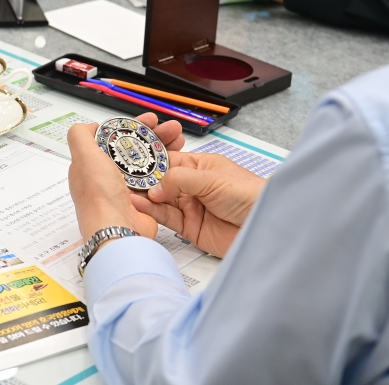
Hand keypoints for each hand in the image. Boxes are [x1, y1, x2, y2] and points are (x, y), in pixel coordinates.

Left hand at [67, 113, 184, 241]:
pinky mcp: (144, 201)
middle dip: (154, 135)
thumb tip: (88, 127)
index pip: (113, 139)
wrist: (118, 231)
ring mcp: (127, 189)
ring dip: (165, 149)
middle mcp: (109, 177)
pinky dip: (169, 169)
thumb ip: (80, 137)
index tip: (149, 120)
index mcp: (92, 166)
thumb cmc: (99, 196)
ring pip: (149, 162)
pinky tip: (179, 159)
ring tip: (179, 139)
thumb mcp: (84, 158)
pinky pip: (158, 180)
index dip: (131, 127)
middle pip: (134, 148)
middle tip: (171, 129)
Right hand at [130, 153, 264, 257]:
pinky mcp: (189, 227)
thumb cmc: (250, 195)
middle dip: (142, 180)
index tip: (131, 161)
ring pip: (159, 200)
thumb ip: (181, 179)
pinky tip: (139, 206)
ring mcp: (190, 206)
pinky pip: (165, 218)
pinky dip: (151, 213)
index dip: (150, 161)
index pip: (168, 161)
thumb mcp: (212, 179)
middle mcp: (193, 185)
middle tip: (122, 179)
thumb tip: (156, 185)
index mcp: (200, 166)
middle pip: (160, 181)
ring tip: (125, 193)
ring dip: (143, 197)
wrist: (266, 227)